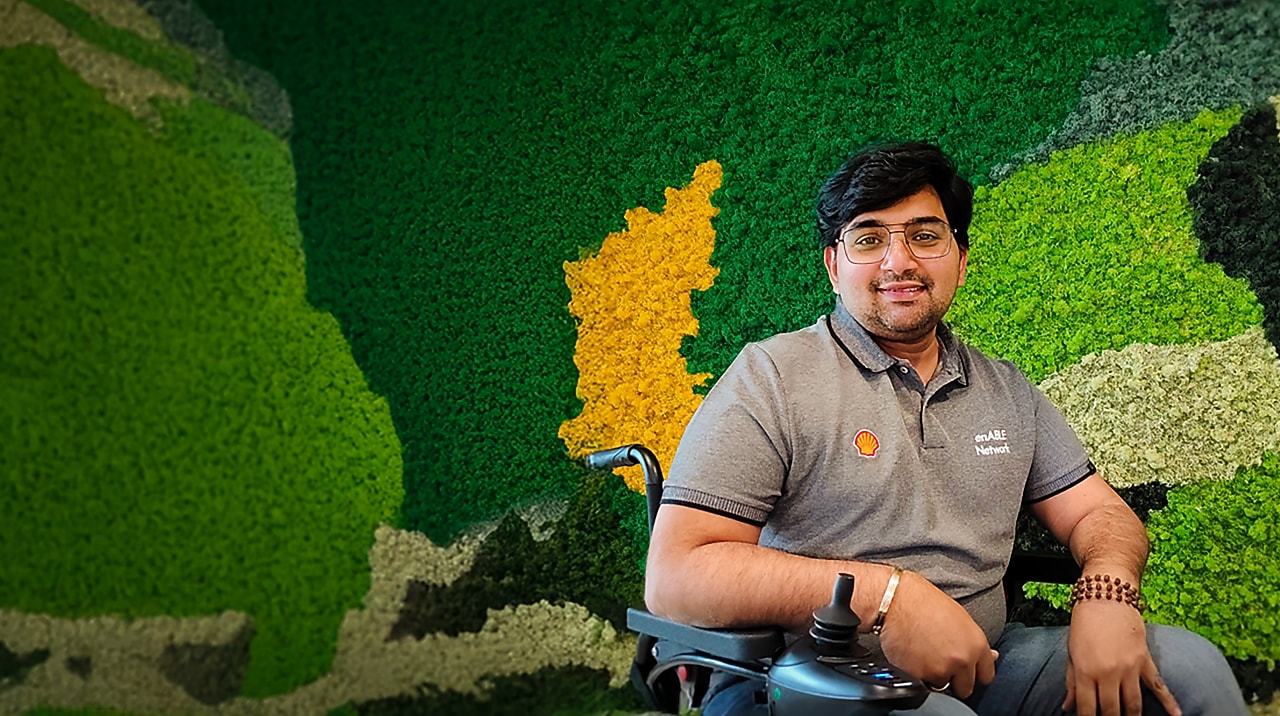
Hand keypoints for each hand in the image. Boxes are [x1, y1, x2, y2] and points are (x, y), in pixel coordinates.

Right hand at [877, 570, 996, 698]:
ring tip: (922, 653)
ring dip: (933, 676)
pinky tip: (911, 656)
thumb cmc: (923, 601)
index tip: (967, 671)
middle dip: (954, 679)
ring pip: (941, 686)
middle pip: (966, 688)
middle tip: (940, 662)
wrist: (895, 600)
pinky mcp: (919, 676)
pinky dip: (915, 675)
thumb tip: (991, 656)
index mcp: (976, 644)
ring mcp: (940, 670)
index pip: (986, 675)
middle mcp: (962, 660)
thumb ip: (974, 642)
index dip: (974, 673)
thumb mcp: (959, 617)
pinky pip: (920, 685)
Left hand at [1064, 601, 1180, 715]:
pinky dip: (1169, 703)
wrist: (1106, 596)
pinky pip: (1159, 686)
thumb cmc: (1084, 624)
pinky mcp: (1145, 661)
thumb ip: (1072, 682)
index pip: (1087, 708)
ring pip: (1134, 704)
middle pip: (1112, 710)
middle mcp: (1108, 672)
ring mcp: (1129, 668)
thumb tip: (1067, 707)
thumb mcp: (1072, 652)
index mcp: (1085, 671)